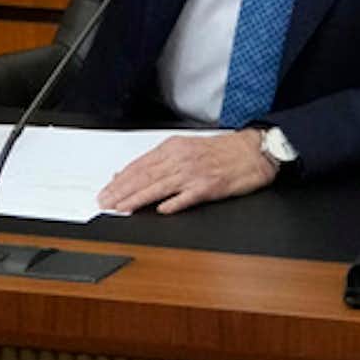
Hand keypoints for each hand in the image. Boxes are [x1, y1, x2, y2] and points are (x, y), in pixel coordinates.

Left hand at [98, 132, 277, 213]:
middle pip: (144, 177)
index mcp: (174, 148)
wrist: (252, 151)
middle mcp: (181, 159)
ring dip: (138, 199)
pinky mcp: (209, 187)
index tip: (106, 191)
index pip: (139, 166)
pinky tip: (160, 211)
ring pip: (159, 187)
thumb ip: (160, 161)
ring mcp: (194, 173)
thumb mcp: (186, 148)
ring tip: (122, 208)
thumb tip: (131, 172)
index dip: (120, 180)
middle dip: (122, 191)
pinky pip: (187, 197)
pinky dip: (173, 204)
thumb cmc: (221, 151)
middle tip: (106, 202)